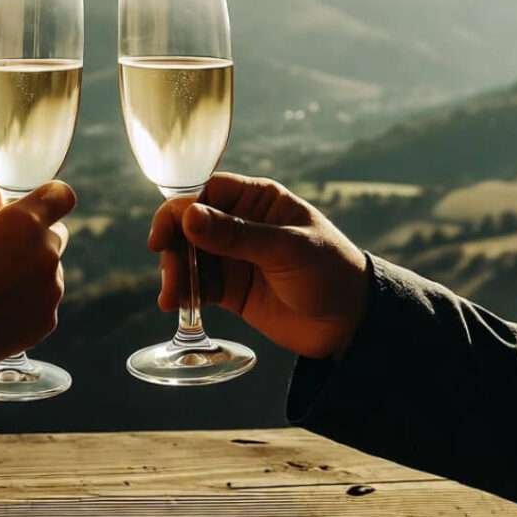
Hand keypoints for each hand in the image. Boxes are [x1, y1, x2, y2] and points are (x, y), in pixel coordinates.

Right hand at [0, 181, 75, 429]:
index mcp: (24, 222)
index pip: (61, 195)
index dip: (49, 197)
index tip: (33, 205)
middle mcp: (46, 252)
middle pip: (56, 233)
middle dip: (34, 236)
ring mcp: (52, 287)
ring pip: (50, 268)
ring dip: (31, 269)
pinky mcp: (49, 317)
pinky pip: (45, 298)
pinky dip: (28, 299)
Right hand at [149, 173, 368, 359]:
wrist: (352, 323)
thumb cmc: (331, 271)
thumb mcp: (286, 249)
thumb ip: (237, 235)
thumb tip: (189, 216)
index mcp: (258, 201)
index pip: (207, 193)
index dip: (180, 210)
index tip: (164, 235)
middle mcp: (240, 224)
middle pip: (189, 225)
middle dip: (175, 248)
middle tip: (171, 275)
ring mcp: (234, 257)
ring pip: (189, 257)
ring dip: (176, 273)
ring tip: (172, 298)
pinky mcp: (231, 289)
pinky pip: (198, 285)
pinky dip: (184, 293)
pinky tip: (176, 305)